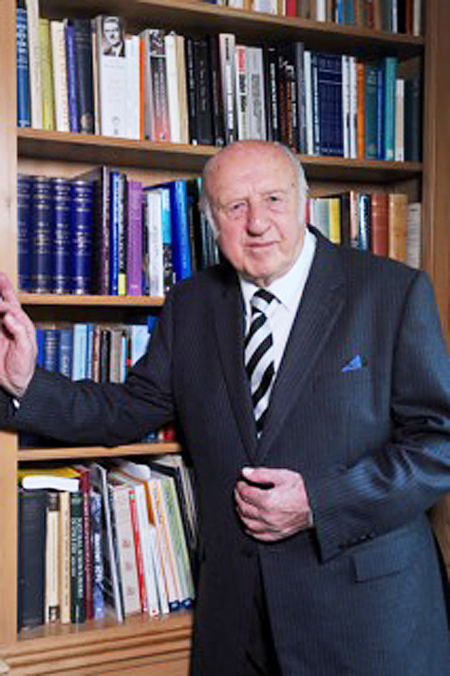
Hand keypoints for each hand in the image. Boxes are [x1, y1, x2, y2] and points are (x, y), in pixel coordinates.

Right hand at [0, 273, 36, 397]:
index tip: (0, 303)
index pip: (11, 304)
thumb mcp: (27, 349)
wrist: (15, 384)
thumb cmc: (25, 368)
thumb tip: (10, 316)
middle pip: (0, 302)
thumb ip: (19, 331)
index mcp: (20, 323)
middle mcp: (7, 323)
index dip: (5, 296)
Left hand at [235, 467, 312, 541]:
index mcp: (268, 500)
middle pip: (244, 508)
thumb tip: (245, 472)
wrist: (318, 505)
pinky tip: (249, 523)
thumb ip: (262, 474)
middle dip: (238, 497)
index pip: (245, 493)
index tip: (241, 481)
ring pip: (248, 523)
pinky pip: (258, 535)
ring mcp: (272, 527)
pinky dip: (250, 529)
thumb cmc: (303, 490)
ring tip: (241, 504)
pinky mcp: (278, 534)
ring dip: (241, 513)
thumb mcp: (283, 476)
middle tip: (239, 491)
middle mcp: (268, 516)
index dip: (240, 485)